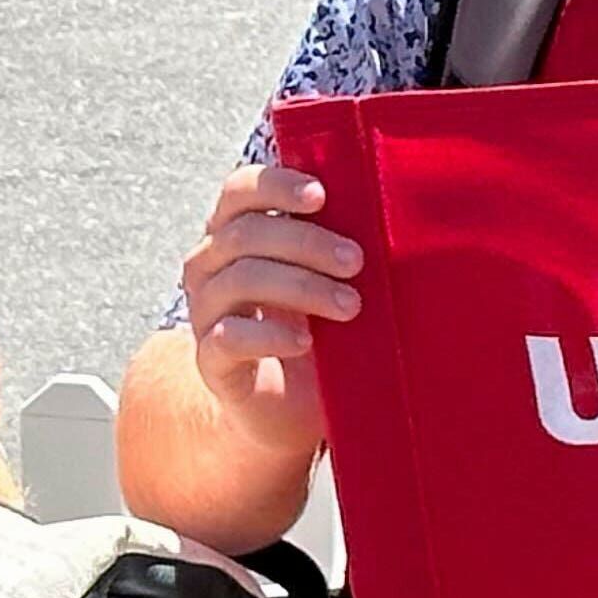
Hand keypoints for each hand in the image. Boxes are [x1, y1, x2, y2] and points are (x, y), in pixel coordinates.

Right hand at [175, 162, 359, 463]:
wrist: (284, 412)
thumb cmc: (317, 334)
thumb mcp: (328, 284)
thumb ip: (340, 249)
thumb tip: (392, 212)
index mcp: (235, 234)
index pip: (240, 191)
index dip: (276, 185)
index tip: (322, 195)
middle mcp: (210, 267)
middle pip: (245, 233)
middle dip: (306, 242)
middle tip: (356, 261)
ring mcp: (205, 313)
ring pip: (240, 279)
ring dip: (302, 287)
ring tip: (350, 306)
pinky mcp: (211, 361)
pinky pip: (229, 337)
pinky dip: (270, 336)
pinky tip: (304, 342)